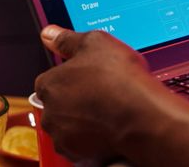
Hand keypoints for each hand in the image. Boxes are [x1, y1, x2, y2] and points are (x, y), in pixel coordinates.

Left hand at [34, 26, 162, 160]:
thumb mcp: (95, 42)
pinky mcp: (78, 154)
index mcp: (48, 84)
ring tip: (106, 108)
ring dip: (82, 118)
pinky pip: (80, 144)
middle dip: (75, 98)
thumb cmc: (119, 80)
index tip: (86, 75)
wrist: (140, 115)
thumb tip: (50, 34)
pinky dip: (91, 137)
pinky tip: (108, 125)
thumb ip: (67, 39)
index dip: (71, 75)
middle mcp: (50, 112)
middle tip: (100, 90)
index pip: (50, 79)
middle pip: (58, 103)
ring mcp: (63, 135)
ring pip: (68, 124)